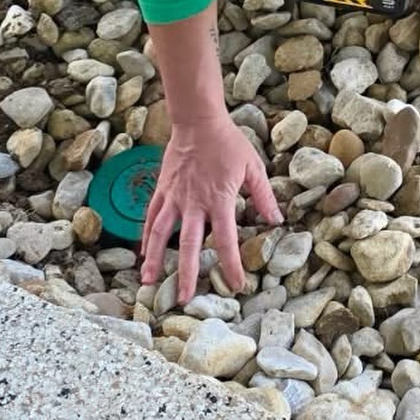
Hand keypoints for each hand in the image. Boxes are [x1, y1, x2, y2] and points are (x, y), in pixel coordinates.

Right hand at [137, 116, 281, 302]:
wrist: (197, 120)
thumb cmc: (228, 143)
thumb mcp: (253, 167)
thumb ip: (263, 197)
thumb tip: (277, 221)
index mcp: (218, 200)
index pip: (225, 240)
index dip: (230, 264)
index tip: (236, 284)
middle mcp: (193, 203)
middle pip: (187, 245)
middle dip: (186, 274)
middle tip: (184, 300)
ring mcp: (174, 197)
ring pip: (160, 234)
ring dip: (154, 260)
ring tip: (148, 284)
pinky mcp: (162, 190)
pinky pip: (151, 217)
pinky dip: (145, 237)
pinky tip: (142, 255)